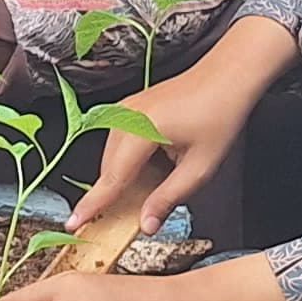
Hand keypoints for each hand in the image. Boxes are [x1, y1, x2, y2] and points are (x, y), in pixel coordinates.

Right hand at [57, 11, 299, 265]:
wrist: (227, 77)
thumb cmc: (219, 114)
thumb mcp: (199, 167)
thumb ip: (168, 198)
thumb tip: (146, 223)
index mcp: (142, 130)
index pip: (112, 178)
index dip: (92, 205)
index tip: (74, 223)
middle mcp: (127, 116)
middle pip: (108, 168)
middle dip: (110, 195)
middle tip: (117, 221)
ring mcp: (127, 108)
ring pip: (112, 156)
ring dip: (122, 178)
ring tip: (145, 193)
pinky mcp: (132, 107)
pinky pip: (119, 142)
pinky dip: (128, 162)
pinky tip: (150, 170)